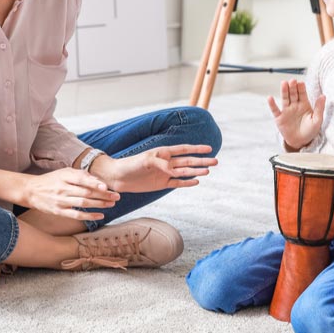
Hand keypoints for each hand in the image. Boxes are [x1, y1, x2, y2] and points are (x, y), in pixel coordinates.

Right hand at [19, 168, 119, 220]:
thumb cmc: (51, 180)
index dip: (95, 183)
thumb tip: (97, 179)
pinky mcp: (59, 211)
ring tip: (111, 204)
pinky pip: (77, 215)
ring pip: (83, 203)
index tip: (107, 186)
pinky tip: (100, 215)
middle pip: (86, 192)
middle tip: (116, 196)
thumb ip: (80, 174)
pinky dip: (89, 216)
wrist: (31, 191)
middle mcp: (63, 188)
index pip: (82, 179)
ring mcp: (61, 201)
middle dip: (103, 194)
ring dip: (99, 204)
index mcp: (64, 176)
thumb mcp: (63, 172)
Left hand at [92, 145, 217, 192]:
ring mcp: (164, 174)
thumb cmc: (130, 165)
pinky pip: (177, 183)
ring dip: (196, 171)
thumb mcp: (144, 161)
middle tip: (216, 161)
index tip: (209, 148)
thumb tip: (174, 170)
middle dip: (201, 161)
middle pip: (188, 161)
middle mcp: (166, 162)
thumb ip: (160, 163)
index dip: (196, 149)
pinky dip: (186, 182)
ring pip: (185, 172)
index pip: (183, 149)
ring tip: (208, 171)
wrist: (118, 177)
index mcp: (163, 152)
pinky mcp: (160, 184)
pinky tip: (196, 181)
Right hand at [267, 79, 325, 150]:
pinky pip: (275, 110)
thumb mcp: (317, 120)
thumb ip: (319, 108)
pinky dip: (272, 104)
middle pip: (293, 94)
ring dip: (284, 91)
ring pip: (285, 99)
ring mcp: (287, 111)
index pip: (302, 94)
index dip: (301, 88)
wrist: (301, 142)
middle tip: (292, 81)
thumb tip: (323, 96)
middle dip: (292, 87)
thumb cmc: (310, 131)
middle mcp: (295, 106)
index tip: (300, 83)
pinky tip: (270, 98)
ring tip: (283, 83)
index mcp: (304, 105)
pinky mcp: (279, 118)